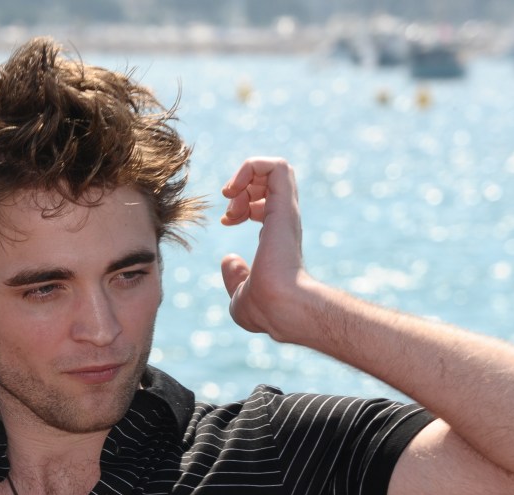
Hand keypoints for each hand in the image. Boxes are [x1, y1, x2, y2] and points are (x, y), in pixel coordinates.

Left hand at [219, 157, 308, 339]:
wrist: (280, 307)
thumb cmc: (265, 309)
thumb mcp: (240, 294)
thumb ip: (235, 276)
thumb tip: (229, 260)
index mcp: (277, 238)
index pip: (266, 203)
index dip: (241, 204)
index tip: (226, 221)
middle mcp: (285, 222)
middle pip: (270, 182)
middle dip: (242, 186)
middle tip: (229, 210)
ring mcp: (286, 212)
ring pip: (275, 168)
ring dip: (246, 175)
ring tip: (231, 196)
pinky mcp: (284, 205)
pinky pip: (276, 166)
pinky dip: (251, 167)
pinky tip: (234, 189)